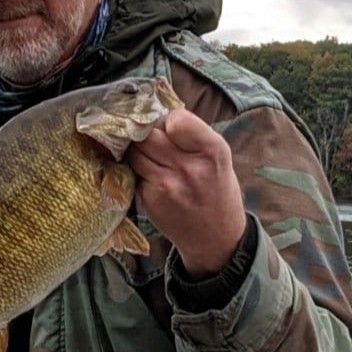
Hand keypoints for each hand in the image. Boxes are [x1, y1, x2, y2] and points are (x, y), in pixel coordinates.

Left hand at [126, 108, 246, 278]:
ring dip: (138, 150)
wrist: (216, 238)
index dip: (169, 121)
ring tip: (151, 156)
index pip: (176, 120)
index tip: (172, 129)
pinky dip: (137, 169)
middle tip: (154, 139)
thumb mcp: (218, 158)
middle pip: (148, 134)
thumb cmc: (217, 190)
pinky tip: (150, 175)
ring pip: (135, 152)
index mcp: (213, 152)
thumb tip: (155, 112)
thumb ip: (192, 135)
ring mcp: (166, 186)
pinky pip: (133, 172)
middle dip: (148, 133)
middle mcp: (190, 169)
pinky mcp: (149, 200)